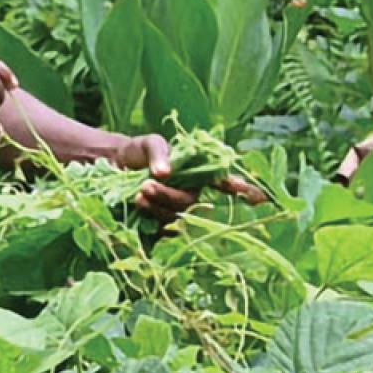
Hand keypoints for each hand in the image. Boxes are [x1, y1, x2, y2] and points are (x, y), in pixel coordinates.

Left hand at [111, 134, 267, 219]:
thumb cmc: (138, 152)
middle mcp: (192, 193)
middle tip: (146, 185)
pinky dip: (151, 217)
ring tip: (138, 193)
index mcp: (197, 173)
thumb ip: (159, 153)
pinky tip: (138, 204)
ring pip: (176, 217)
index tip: (260, 198)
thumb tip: (166, 172)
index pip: (224, 182)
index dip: (243, 190)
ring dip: (157, 207)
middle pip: (190, 203)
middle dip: (169, 196)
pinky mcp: (160, 222)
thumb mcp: (149, 144)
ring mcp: (176, 209)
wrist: (112, 166)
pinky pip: (162, 228)